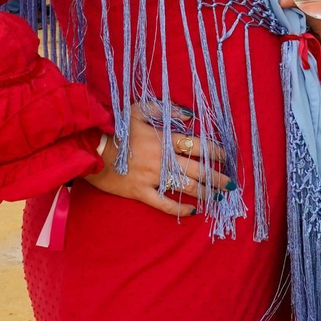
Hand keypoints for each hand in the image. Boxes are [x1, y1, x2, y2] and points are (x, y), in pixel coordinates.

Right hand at [82, 106, 229, 216]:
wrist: (90, 147)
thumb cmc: (116, 126)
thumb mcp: (140, 109)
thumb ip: (166, 110)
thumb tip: (190, 116)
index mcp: (164, 139)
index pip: (197, 145)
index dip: (215, 151)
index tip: (226, 157)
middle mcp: (163, 160)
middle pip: (197, 169)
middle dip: (216, 176)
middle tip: (230, 183)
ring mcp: (152, 178)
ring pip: (185, 187)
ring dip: (205, 192)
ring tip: (218, 196)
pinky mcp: (140, 192)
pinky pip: (163, 204)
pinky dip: (179, 209)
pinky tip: (193, 211)